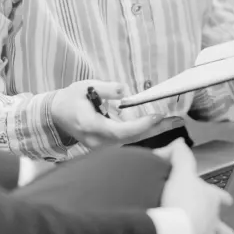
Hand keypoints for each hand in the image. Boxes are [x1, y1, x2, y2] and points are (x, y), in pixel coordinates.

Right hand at [46, 79, 165, 149]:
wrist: (55, 115)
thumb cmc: (70, 100)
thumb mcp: (85, 87)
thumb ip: (105, 88)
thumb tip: (124, 90)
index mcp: (92, 126)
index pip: (121, 131)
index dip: (141, 125)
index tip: (158, 116)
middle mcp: (98, 141)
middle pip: (132, 138)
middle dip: (155, 129)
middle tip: (177, 121)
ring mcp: (101, 147)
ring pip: (131, 141)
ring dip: (152, 131)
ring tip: (172, 122)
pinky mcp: (104, 146)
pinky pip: (127, 141)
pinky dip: (142, 132)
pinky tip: (157, 125)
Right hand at [159, 140, 233, 233]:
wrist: (175, 230)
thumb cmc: (178, 199)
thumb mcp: (178, 173)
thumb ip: (179, 157)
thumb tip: (179, 142)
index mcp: (209, 200)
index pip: (219, 197)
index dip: (221, 198)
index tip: (228, 201)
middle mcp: (214, 222)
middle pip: (223, 228)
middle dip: (226, 233)